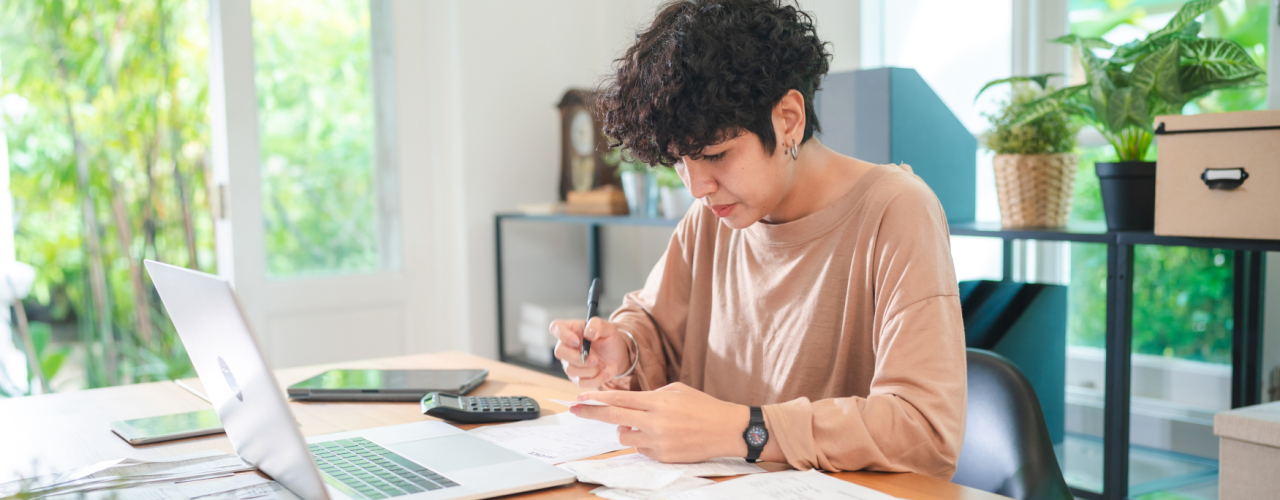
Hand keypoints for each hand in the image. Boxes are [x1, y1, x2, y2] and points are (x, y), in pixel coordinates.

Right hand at [550, 318, 630, 388]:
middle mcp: (567, 346)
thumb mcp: (608, 328)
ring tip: (603, 364)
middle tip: (596, 359)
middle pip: (559, 352)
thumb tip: (588, 333)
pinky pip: (580, 382)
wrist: (618, 356)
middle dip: (579, 358)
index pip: (556, 327)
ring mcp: (569, 363)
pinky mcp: (576, 377)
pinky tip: (605, 373)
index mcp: (572, 329)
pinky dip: (596, 379)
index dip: (563, 335)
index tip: (577, 342)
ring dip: (591, 370)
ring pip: (570, 369)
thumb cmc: (609, 339)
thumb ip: (597, 325)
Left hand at [572, 382, 750, 462]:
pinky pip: (642, 449)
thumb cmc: (703, 406)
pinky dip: (645, 442)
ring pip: (625, 437)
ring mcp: (659, 441)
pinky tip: (664, 436)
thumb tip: (630, 402)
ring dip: (626, 430)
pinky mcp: (664, 457)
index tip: (580, 396)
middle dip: (591, 412)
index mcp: (658, 402)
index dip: (597, 398)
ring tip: (646, 424)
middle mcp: (655, 422)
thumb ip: (652, 395)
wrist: (727, 429)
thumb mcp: (677, 391)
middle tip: (574, 409)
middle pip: (614, 418)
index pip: (620, 399)